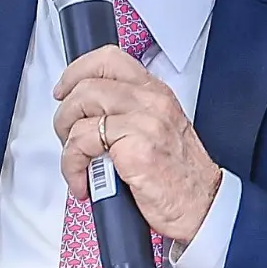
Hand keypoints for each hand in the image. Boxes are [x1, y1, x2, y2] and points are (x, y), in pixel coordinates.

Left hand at [53, 45, 222, 243]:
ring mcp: (144, 123)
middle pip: (87, 84)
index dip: (77, 72)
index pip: (109, 59)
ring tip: (75, 163)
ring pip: (80, 109)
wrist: (203, 208)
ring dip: (66, 140)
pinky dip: (71, 165)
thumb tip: (89, 112)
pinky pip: (81, 144)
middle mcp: (151, 102)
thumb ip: (131, 112)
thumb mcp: (160, 130)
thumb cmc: (180, 177)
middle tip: (66, 137)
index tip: (63, 90)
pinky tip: (82, 182)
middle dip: (65, 112)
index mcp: (156, 93)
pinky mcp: (134, 149)